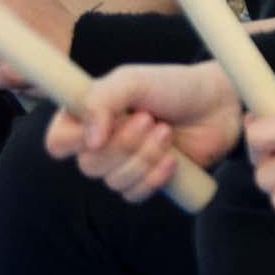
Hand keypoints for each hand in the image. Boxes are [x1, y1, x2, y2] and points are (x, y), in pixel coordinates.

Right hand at [42, 62, 239, 203]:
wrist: (216, 104)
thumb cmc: (172, 85)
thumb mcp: (132, 80)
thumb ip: (101, 100)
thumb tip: (90, 140)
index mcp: (87, 114)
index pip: (57, 141)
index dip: (74, 143)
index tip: (101, 132)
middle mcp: (99, 141)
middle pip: (89, 165)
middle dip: (124, 145)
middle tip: (150, 119)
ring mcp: (122, 163)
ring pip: (114, 182)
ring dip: (144, 158)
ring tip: (166, 132)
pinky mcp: (145, 180)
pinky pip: (134, 195)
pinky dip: (155, 178)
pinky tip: (173, 159)